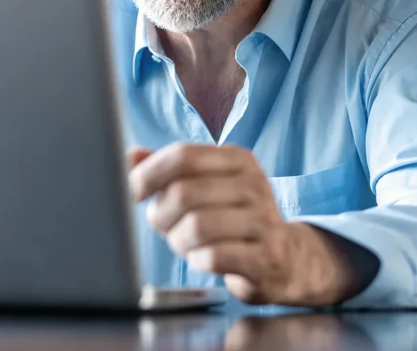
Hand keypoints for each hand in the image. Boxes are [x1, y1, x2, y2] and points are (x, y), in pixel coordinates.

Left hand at [127, 143, 355, 305]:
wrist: (288, 258)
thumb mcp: (207, 185)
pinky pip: (212, 258)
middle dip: (161, 215)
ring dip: (178, 240)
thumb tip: (128, 156)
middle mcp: (254, 184)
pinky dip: (198, 261)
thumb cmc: (233, 219)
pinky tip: (204, 258)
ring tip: (185, 242)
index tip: (132, 192)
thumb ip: (169, 169)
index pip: (182, 156)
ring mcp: (264, 220)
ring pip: (195, 227)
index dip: (147, 174)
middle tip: (165, 225)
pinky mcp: (266, 257)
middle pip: (183, 193)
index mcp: (238, 159)